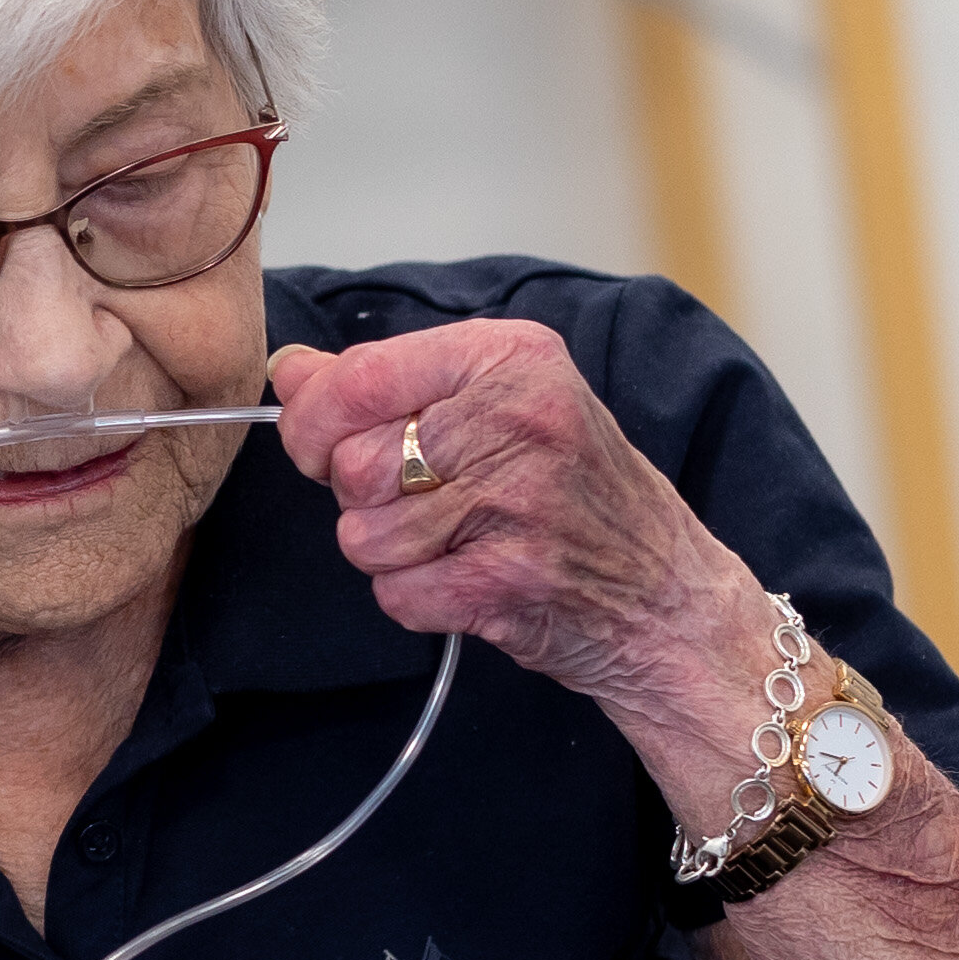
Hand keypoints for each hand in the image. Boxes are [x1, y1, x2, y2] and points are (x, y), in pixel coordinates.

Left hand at [266, 318, 787, 809]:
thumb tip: (289, 371)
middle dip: (363, 498)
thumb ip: (388, 385)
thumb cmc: (576, 497)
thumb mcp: (500, 408)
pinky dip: (416, 601)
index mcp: (513, 358)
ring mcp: (520, 500)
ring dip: (391, 554)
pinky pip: (395, 594)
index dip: (314, 421)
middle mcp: (521, 418)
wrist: (668, 598)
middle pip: (353, 463)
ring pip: (364, 534)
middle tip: (423, 503)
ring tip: (455, 544)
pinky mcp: (511, 578)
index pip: (360, 376)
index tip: (322, 444)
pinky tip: (468, 583)